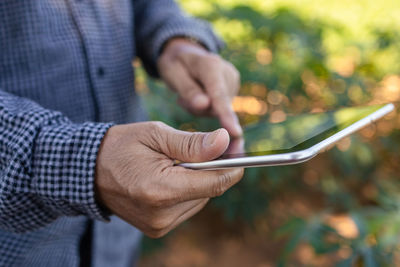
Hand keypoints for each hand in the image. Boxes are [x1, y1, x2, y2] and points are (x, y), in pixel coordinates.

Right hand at [95, 122, 243, 237]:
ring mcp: (159, 225)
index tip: (241, 153)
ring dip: (199, 180)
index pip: (213, 183)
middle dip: (213, 170)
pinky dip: (188, 191)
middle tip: (206, 149)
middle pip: (209, 191)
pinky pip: (188, 207)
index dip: (232, 168)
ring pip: (201, 199)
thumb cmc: (121, 146)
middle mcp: (162, 214)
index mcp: (160, 189)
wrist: (89, 170)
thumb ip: (192, 143)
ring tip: (179, 163)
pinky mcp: (157, 228)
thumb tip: (224, 142)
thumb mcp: (155, 135)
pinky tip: (172, 177)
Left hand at [157, 38, 242, 136]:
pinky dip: (206, 107)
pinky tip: (199, 96)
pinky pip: (218, 109)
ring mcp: (233, 81)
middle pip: (216, 106)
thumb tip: (205, 105)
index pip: (219, 94)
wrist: (185, 54)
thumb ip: (188, 90)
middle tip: (181, 96)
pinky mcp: (233, 89)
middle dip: (197, 108)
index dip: (226, 115)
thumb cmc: (176, 64)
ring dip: (200, 108)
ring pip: (216, 110)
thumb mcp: (172, 73)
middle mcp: (227, 72)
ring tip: (189, 92)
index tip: (235, 132)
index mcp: (210, 65)